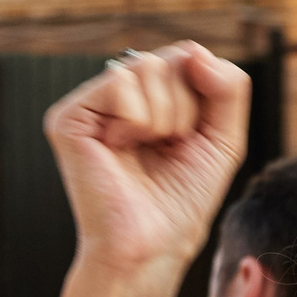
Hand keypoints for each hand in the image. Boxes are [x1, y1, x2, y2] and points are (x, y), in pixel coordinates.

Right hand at [44, 42, 250, 296]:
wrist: (151, 246)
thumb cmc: (182, 202)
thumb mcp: (223, 139)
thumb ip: (228, 87)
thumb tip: (195, 50)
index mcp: (148, 101)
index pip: (187, 58)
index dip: (204, 95)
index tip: (190, 139)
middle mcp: (116, 98)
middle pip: (170, 59)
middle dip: (185, 108)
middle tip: (166, 148)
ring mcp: (90, 106)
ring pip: (146, 66)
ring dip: (165, 116)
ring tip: (146, 150)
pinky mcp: (68, 118)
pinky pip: (120, 82)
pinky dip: (137, 119)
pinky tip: (122, 148)